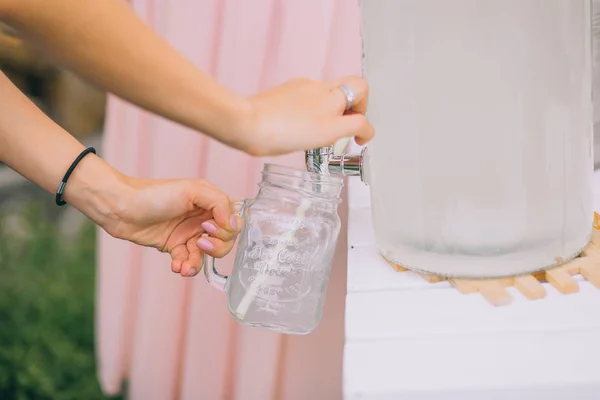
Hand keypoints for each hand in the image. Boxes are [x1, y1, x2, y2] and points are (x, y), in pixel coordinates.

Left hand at [103, 177, 240, 277]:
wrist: (121, 208)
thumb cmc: (154, 194)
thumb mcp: (191, 189)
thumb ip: (218, 202)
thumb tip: (232, 222)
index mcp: (209, 202)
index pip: (233, 220)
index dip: (227, 228)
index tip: (211, 227)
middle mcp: (202, 218)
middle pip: (224, 240)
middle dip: (216, 247)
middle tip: (199, 243)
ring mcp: (188, 233)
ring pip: (206, 254)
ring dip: (198, 262)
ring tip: (185, 265)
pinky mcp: (174, 246)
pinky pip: (187, 261)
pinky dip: (184, 266)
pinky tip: (176, 267)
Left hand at [241, 76, 373, 156]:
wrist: (245, 124)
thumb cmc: (282, 131)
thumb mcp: (327, 134)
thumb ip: (351, 126)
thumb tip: (364, 126)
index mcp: (332, 96)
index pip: (362, 96)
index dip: (365, 121)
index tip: (360, 137)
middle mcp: (318, 87)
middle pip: (348, 86)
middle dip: (354, 106)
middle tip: (346, 127)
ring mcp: (299, 87)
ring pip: (326, 93)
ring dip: (331, 109)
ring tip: (319, 132)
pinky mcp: (283, 93)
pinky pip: (306, 97)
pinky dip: (310, 110)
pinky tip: (298, 127)